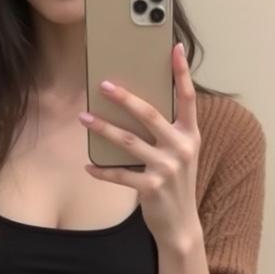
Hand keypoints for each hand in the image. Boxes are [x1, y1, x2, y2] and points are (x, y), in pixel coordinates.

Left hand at [79, 41, 201, 247]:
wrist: (181, 225)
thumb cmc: (176, 184)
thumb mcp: (180, 155)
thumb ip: (167, 132)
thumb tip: (136, 107)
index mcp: (190, 135)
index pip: (188, 98)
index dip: (182, 72)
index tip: (174, 48)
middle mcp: (181, 148)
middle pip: (149, 114)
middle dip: (125, 97)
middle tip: (103, 84)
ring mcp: (167, 168)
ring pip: (128, 141)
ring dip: (103, 128)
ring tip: (84, 118)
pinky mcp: (151, 187)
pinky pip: (120, 174)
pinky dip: (101, 170)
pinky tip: (88, 166)